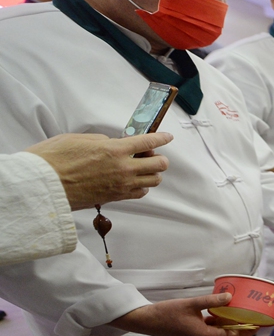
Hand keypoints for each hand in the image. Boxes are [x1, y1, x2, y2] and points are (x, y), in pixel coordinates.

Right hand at [28, 132, 171, 209]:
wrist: (43, 186)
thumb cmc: (54, 160)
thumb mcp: (78, 139)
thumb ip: (102, 141)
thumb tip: (113, 144)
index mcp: (114, 149)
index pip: (148, 141)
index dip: (162, 138)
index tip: (167, 137)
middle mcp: (123, 168)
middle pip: (159, 164)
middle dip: (158, 157)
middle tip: (146, 154)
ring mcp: (121, 185)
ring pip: (154, 180)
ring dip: (152, 173)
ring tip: (140, 168)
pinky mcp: (116, 198)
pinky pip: (140, 193)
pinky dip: (142, 186)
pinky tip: (133, 181)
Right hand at [109, 293, 256, 335]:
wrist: (145, 321)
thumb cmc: (166, 312)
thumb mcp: (191, 304)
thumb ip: (211, 301)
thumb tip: (230, 297)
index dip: (245, 332)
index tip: (257, 326)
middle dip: (241, 332)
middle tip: (254, 323)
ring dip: (229, 329)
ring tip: (241, 320)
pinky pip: (208, 333)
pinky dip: (217, 327)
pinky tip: (221, 317)